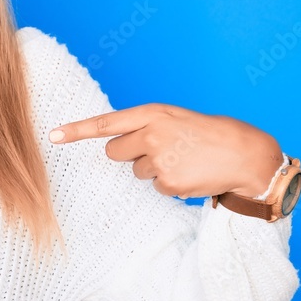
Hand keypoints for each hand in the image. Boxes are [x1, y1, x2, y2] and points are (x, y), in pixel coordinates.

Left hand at [47, 103, 283, 198]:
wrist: (248, 155)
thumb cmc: (209, 134)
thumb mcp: (176, 119)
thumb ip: (146, 125)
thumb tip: (118, 144)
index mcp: (153, 113)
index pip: (106, 123)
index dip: (76, 130)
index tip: (52, 136)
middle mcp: (151, 134)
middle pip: (114, 152)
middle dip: (129, 154)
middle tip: (159, 150)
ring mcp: (159, 160)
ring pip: (136, 171)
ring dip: (154, 169)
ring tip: (183, 160)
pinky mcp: (167, 183)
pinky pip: (155, 187)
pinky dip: (170, 184)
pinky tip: (191, 174)